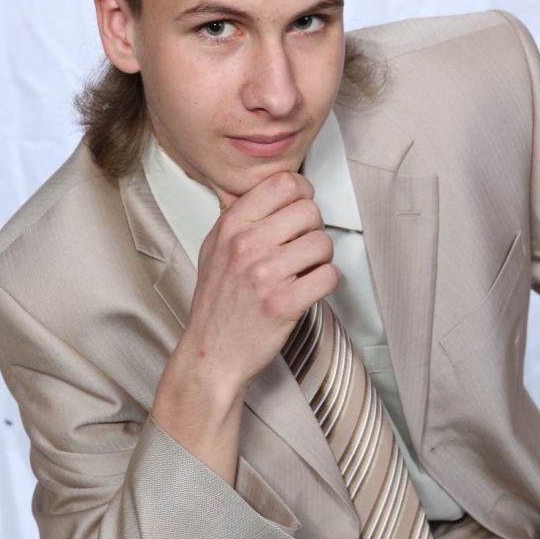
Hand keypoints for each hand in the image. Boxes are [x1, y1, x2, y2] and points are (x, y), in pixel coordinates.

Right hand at [191, 170, 339, 387]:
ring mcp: (264, 275)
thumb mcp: (214, 250)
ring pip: (323, 242)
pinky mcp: (283, 303)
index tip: (301, 208)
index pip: (283, 183)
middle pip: (309, 210)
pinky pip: (329, 276)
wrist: (211, 355)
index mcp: (230, 227)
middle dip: (314, 228)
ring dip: (322, 257)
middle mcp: (245, 246)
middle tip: (304, 246)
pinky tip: (310, 288)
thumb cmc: (216, 306)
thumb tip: (274, 194)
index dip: (303, 194)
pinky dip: (327, 282)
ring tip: (306, 270)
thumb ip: (240, 219)